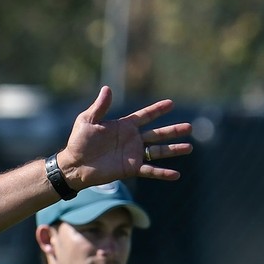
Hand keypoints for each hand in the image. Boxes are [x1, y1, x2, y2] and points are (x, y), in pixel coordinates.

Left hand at [59, 86, 193, 187]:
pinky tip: (176, 175)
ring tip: (189, 147)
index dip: (157, 110)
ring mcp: (132, 155)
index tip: (171, 103)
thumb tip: (107, 88)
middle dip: (173, 130)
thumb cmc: (78, 142)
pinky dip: (162, 173)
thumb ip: (100, 106)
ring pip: (157, 151)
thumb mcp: (88, 121)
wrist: (74, 165)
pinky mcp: (130, 169)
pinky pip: (150, 171)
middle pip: (157, 133)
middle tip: (190, 127)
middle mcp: (131, 140)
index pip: (145, 116)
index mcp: (124, 126)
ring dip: (173, 149)